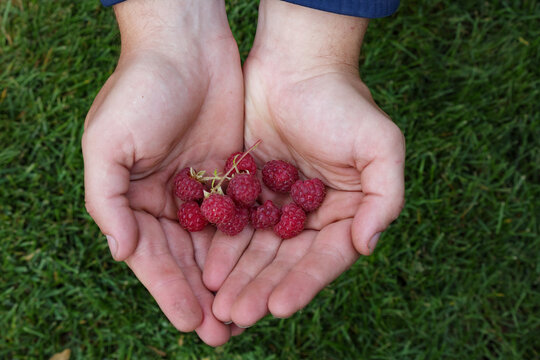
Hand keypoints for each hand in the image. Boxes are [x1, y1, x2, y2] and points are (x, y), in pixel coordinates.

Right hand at [82, 0, 243, 345]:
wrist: (186, 45)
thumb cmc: (141, 89)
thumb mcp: (107, 143)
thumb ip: (107, 200)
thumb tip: (120, 253)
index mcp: (132, 199)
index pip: (152, 257)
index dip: (169, 291)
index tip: (191, 324)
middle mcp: (167, 200)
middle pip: (186, 259)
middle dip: (202, 297)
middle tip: (224, 335)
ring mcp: (201, 188)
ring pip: (215, 245)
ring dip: (228, 279)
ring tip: (246, 315)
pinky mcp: (231, 173)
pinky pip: (241, 215)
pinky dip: (248, 244)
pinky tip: (262, 269)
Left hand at [203, 0, 404, 327]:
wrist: (296, 64)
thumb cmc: (342, 102)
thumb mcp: (380, 145)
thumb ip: (386, 197)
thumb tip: (366, 246)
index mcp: (345, 212)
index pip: (324, 258)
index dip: (303, 284)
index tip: (278, 307)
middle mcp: (311, 215)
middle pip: (286, 262)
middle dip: (263, 289)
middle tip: (237, 316)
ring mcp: (277, 204)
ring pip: (257, 250)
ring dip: (240, 278)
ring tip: (220, 305)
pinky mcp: (248, 190)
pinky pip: (234, 224)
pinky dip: (223, 246)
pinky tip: (207, 267)